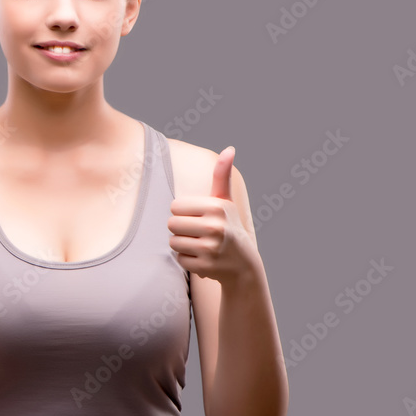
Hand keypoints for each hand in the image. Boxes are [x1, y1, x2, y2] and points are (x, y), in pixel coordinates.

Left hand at [168, 146, 259, 285]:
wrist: (243, 263)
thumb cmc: (228, 225)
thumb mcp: (226, 201)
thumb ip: (222, 175)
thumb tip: (229, 149)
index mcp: (217, 207)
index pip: (175, 206)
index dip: (183, 212)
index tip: (198, 217)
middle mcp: (215, 227)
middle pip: (171, 224)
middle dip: (180, 229)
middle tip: (197, 232)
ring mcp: (210, 249)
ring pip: (173, 242)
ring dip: (182, 244)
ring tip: (200, 244)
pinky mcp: (205, 267)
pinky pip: (179, 259)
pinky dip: (187, 259)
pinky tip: (202, 258)